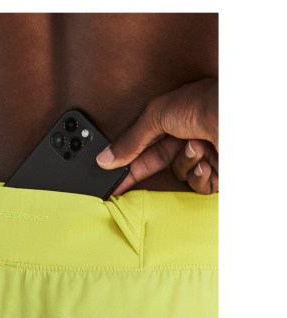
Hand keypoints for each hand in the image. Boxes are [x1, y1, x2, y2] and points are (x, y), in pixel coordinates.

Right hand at [96, 78, 217, 194]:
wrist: (238, 117)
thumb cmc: (205, 104)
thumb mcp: (157, 115)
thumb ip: (130, 140)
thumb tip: (105, 158)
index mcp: (172, 121)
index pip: (142, 147)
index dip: (125, 163)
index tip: (110, 179)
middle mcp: (186, 138)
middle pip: (156, 163)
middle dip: (140, 173)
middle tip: (120, 186)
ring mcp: (202, 156)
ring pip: (178, 174)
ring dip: (184, 163)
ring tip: (196, 147)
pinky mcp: (216, 173)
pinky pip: (197, 185)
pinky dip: (200, 176)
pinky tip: (206, 162)